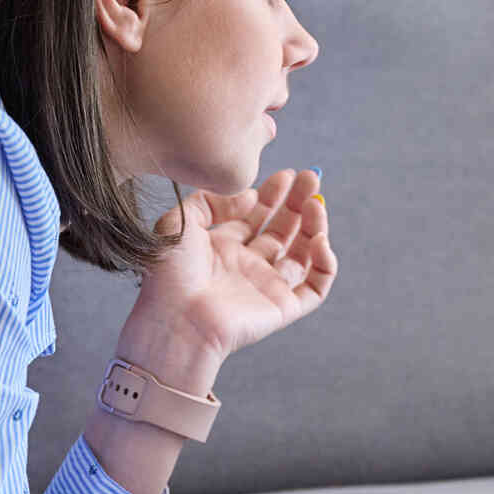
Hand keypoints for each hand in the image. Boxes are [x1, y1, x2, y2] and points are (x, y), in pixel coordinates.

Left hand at [135, 168, 335, 360]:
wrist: (175, 319)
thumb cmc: (169, 275)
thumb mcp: (179, 222)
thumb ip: (210, 199)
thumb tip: (249, 195)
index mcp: (222, 247)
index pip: (256, 216)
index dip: (273, 194)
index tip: (285, 174)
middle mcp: (247, 265)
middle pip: (282, 229)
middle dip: (297, 203)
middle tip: (310, 178)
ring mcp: (266, 286)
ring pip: (303, 253)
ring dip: (314, 226)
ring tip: (315, 203)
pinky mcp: (283, 307)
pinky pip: (316, 286)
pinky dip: (325, 263)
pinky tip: (318, 238)